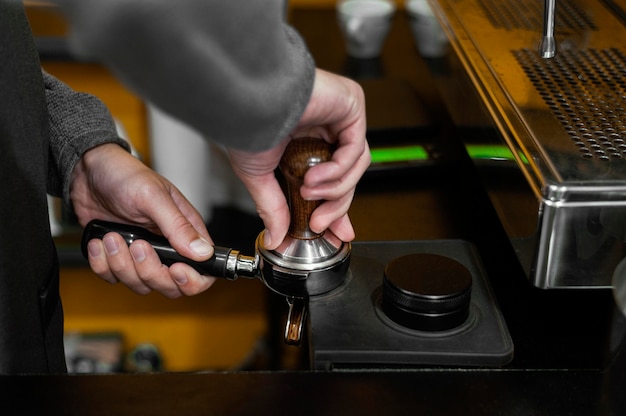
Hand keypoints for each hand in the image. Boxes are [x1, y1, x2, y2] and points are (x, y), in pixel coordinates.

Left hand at [70, 143, 215, 297]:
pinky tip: (100, 243)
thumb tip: (203, 252)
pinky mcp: (119, 258)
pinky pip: (114, 278)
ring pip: (141, 284)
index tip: (175, 270)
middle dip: (150, 272)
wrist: (87, 171)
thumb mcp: (153, 196)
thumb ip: (178, 225)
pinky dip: (103, 265)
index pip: (204, 270)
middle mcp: (167, 247)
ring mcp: (143, 255)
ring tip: (113, 237)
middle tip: (136, 245)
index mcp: (185, 231)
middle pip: (171, 285)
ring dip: (122, 265)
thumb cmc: (124, 175)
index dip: (192, 280)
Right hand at [228, 68, 369, 249]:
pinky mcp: (351, 105)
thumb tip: (275, 237)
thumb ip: (274, 207)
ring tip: (308, 193)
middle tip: (321, 225)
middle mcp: (325, 127)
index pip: (331, 180)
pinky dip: (337, 170)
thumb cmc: (248, 123)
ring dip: (334, 188)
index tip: (333, 231)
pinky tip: (315, 177)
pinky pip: (355, 150)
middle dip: (336, 205)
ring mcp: (340, 115)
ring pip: (354, 165)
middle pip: (347, 175)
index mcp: (305, 141)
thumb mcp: (260, 176)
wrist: (250, 100)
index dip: (333, 208)